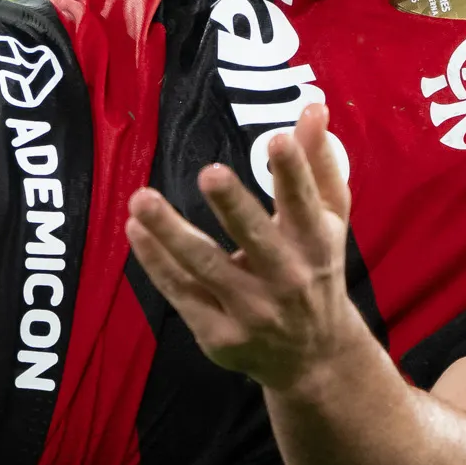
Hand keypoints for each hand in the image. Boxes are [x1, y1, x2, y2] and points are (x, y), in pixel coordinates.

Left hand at [125, 106, 367, 393]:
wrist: (314, 358)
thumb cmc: (317, 269)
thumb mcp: (330, 221)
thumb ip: (319, 163)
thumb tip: (313, 106)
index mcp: (316, 245)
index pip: (305, 205)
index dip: (292, 173)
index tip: (276, 139)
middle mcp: (287, 280)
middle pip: (255, 239)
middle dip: (234, 207)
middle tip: (210, 173)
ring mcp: (252, 311)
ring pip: (206, 267)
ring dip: (171, 233)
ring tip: (140, 199)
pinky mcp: (220, 335)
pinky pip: (182, 293)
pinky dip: (156, 262)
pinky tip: (136, 230)